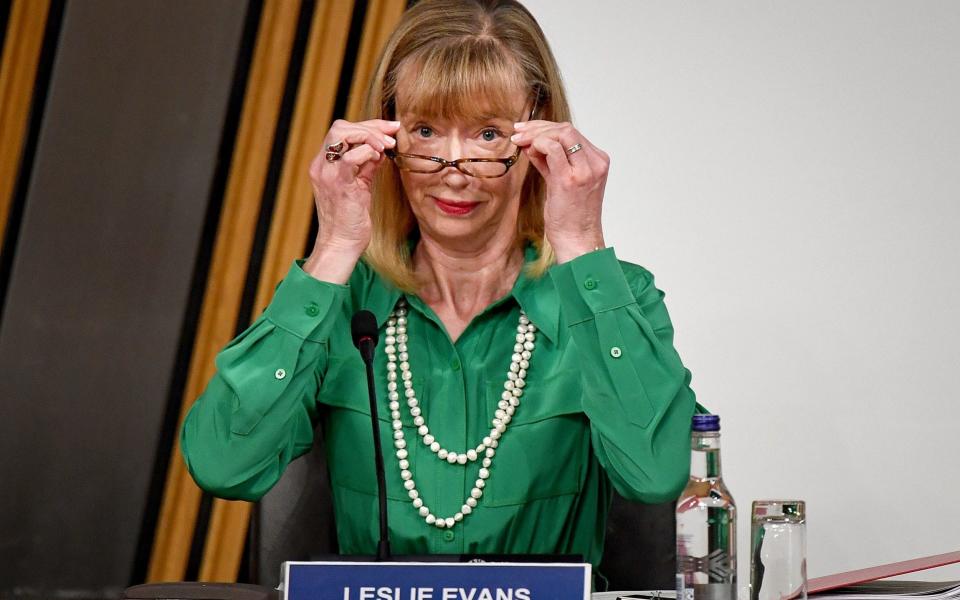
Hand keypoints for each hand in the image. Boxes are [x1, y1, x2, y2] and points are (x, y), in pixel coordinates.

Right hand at [303, 119, 398, 281]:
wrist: (340, 244)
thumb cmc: (350, 218)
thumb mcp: (358, 185)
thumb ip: (366, 166)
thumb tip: (381, 150)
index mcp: (324, 164)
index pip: (341, 131)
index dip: (367, 126)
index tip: (389, 129)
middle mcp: (322, 165)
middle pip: (339, 127)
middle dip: (370, 126)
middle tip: (391, 136)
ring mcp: (328, 174)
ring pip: (342, 134)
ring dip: (370, 136)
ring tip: (386, 147)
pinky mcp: (339, 184)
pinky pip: (350, 157)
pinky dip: (368, 152)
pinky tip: (379, 159)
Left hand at [511, 120, 608, 262]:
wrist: (577, 240)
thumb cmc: (570, 217)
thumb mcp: (561, 182)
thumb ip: (550, 162)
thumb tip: (533, 144)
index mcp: (597, 162)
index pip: (572, 133)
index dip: (546, 128)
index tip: (527, 131)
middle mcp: (595, 163)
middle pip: (567, 129)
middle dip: (538, 127)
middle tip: (519, 133)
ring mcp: (585, 171)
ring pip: (561, 134)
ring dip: (536, 134)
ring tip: (520, 141)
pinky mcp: (570, 180)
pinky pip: (552, 149)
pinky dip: (538, 145)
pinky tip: (528, 152)